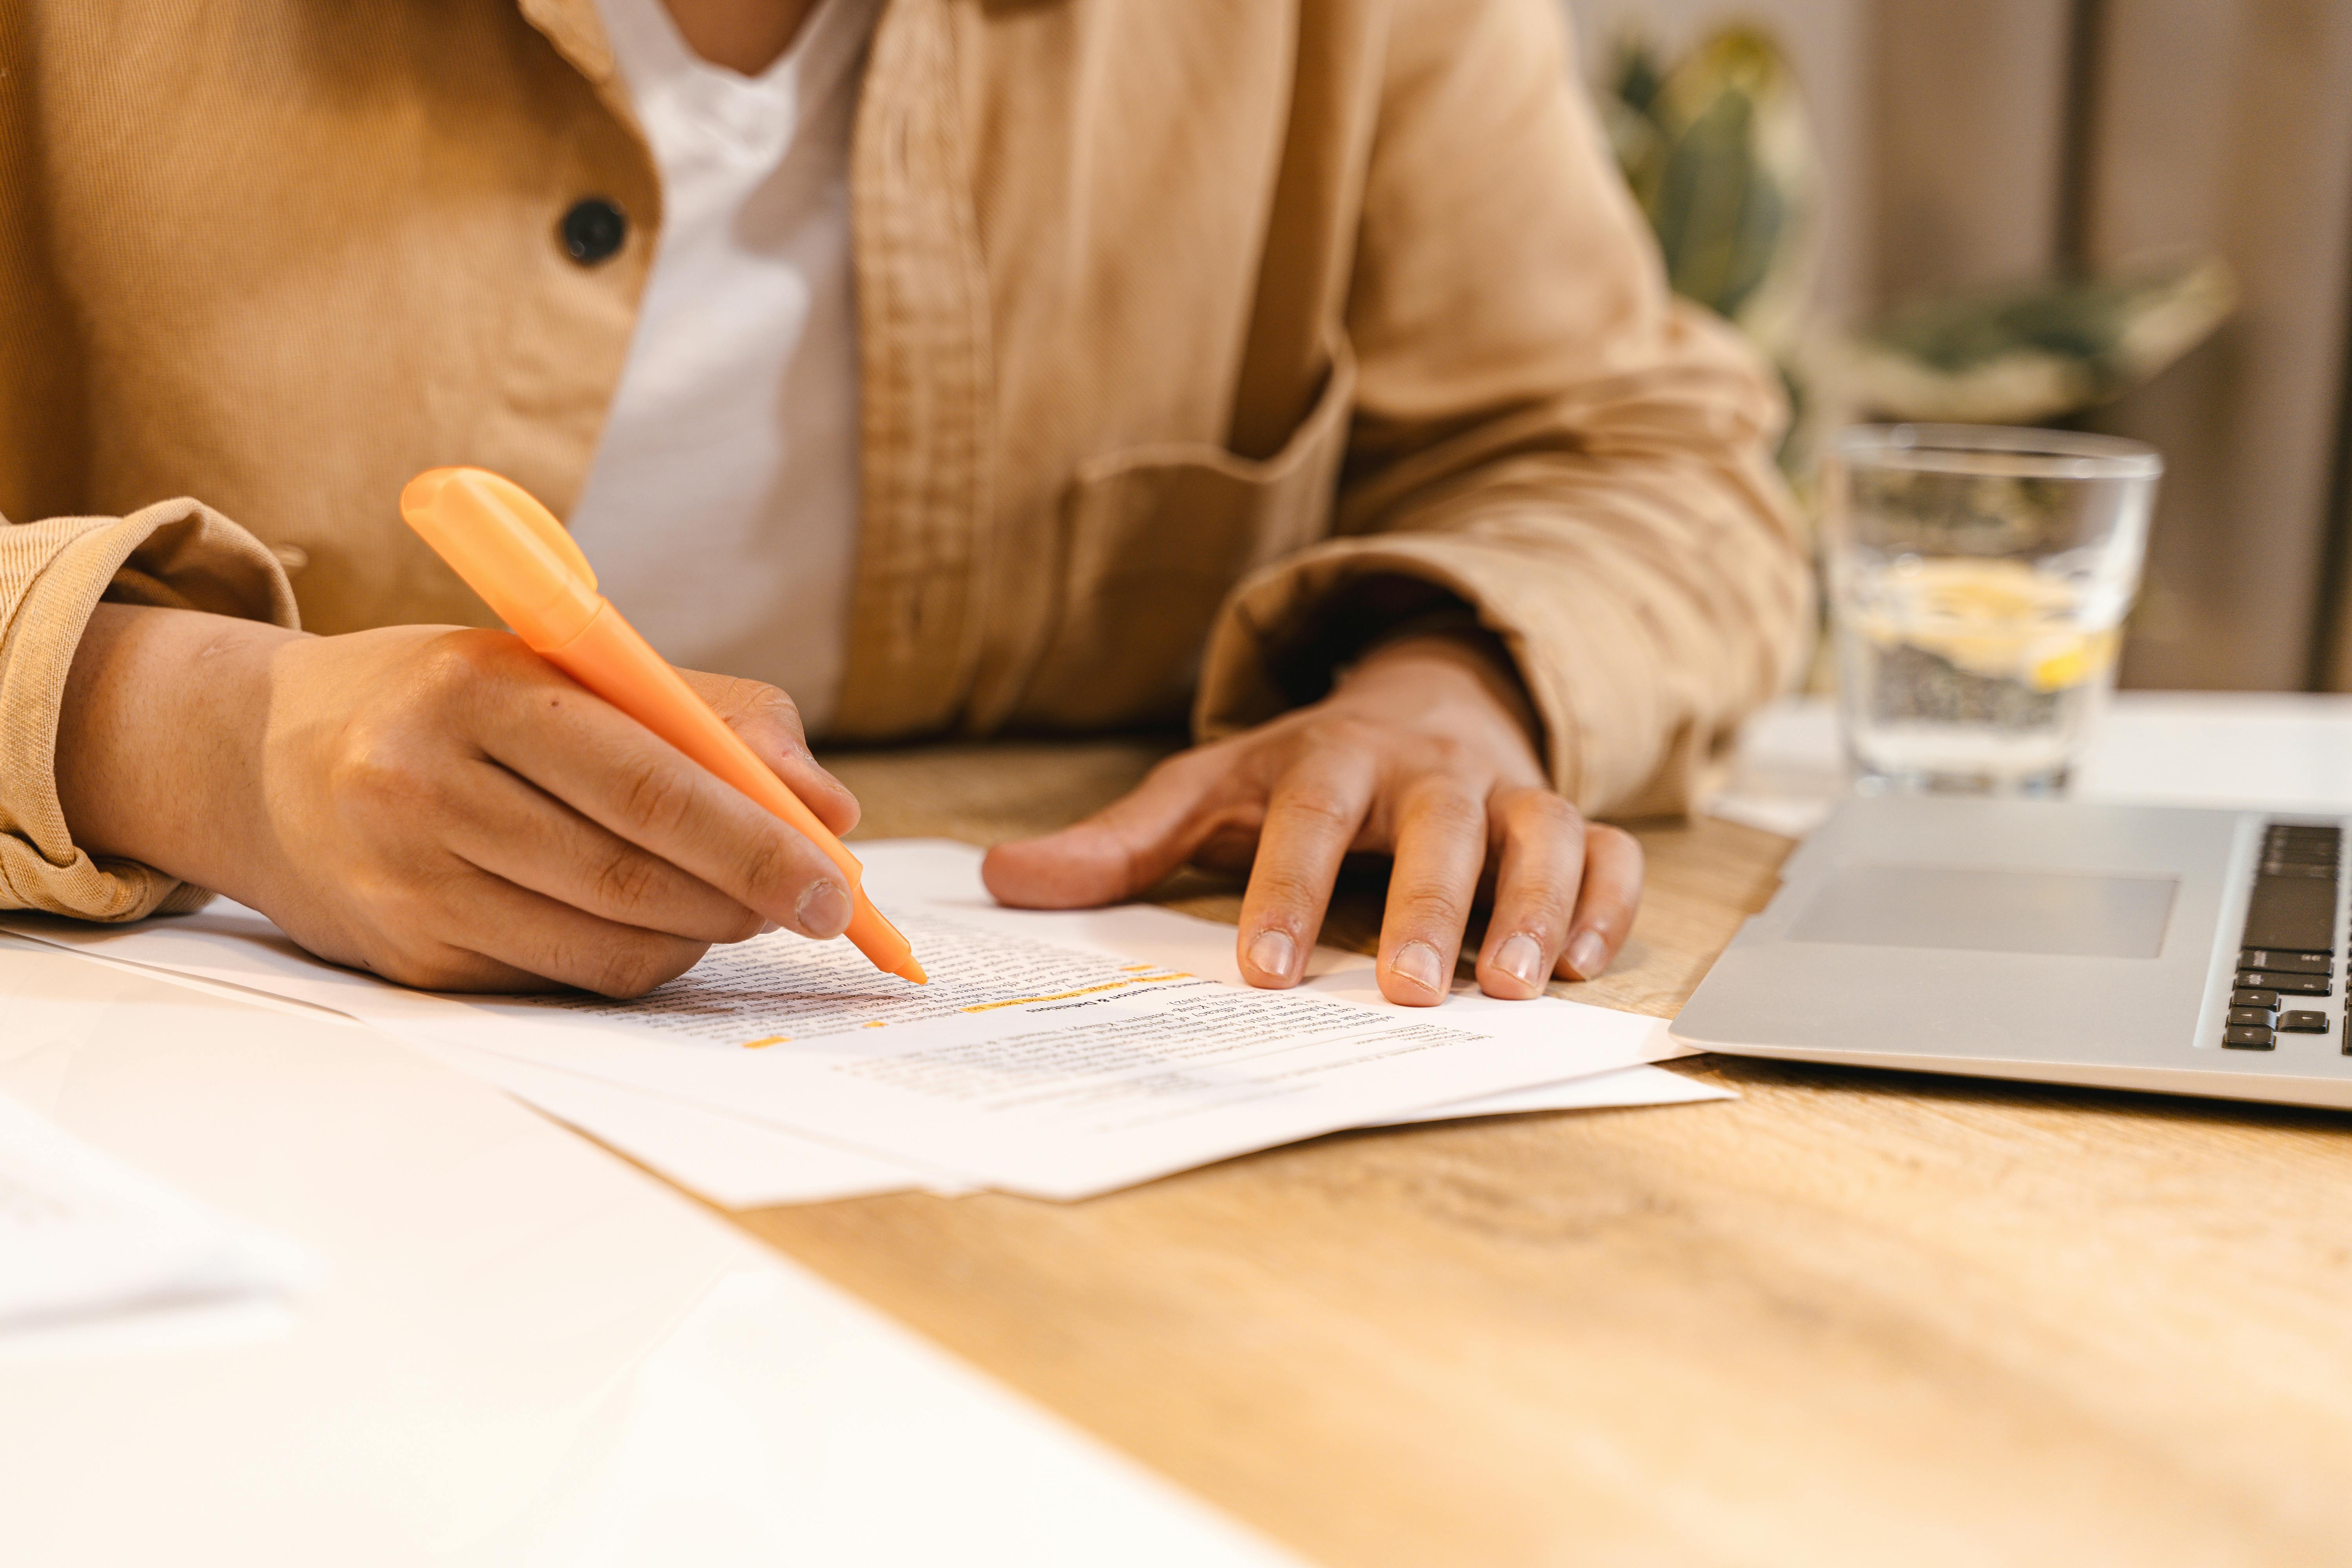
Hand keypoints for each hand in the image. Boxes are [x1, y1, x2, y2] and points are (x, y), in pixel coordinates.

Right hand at [56, 605, 859, 994]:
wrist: (262, 755)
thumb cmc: (450, 699)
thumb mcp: (568, 664)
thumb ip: (712, 717)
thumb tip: (830, 807)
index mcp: (478, 694)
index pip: (651, 785)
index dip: (758, 842)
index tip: (835, 880)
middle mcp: (429, 790)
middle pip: (633, 876)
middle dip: (747, 898)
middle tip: (816, 905)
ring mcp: (411, 884)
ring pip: (606, 945)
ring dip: (701, 937)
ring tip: (740, 907)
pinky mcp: (410, 960)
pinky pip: (561, 979)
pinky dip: (636, 962)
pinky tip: (658, 928)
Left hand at [982, 634, 1642, 1004]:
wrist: (1424, 700)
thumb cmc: (1306, 771)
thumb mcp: (1211, 789)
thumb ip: (1121, 842)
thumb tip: (1003, 878)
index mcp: (1334, 760)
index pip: (1310, 821)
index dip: (1289, 892)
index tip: (1266, 971)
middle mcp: (1429, 771)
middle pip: (1439, 827)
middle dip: (1428, 906)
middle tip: (1409, 990)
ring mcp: (1508, 792)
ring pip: (1541, 834)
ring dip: (1533, 907)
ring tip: (1510, 987)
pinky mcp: (1567, 818)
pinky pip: (1608, 853)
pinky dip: (1608, 903)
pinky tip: (1584, 965)